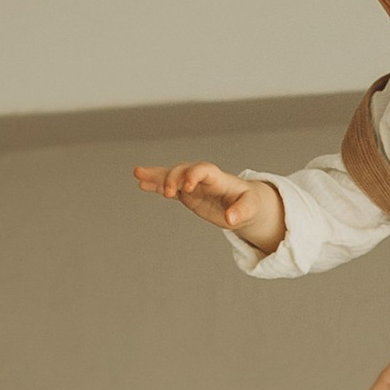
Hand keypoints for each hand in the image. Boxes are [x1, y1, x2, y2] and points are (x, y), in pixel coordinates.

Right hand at [133, 160, 286, 254]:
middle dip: (174, 178)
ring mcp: (193, 185)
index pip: (203, 169)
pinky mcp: (188, 194)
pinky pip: (169, 187)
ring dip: (156, 176)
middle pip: (184, 169)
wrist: (247, 204)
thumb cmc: (250, 204)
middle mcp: (202, 178)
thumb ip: (241, 213)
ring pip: (172, 175)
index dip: (193, 174)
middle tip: (168, 193)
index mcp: (218, 178)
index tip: (187, 187)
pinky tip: (141, 183)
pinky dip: (156, 185)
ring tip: (138, 175)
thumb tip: (231, 220)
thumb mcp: (251, 209)